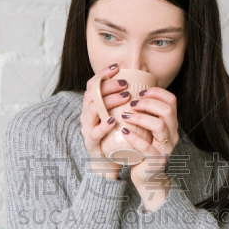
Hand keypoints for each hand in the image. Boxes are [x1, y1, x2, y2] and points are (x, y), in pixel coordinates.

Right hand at [80, 64, 131, 179]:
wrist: (109, 161)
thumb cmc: (116, 135)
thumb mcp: (118, 114)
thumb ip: (124, 101)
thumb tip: (141, 81)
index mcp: (92, 106)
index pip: (92, 85)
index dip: (103, 74)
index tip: (117, 68)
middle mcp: (86, 115)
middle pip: (92, 94)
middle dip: (108, 85)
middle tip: (125, 85)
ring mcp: (87, 128)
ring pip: (92, 110)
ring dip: (108, 101)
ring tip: (125, 97)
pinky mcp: (91, 143)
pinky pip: (94, 133)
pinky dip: (103, 126)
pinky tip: (113, 121)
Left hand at [120, 86, 178, 187]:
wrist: (147, 175)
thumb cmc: (144, 148)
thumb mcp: (148, 129)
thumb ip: (146, 113)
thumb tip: (132, 90)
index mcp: (171, 123)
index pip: (171, 100)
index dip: (157, 92)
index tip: (140, 92)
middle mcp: (172, 134)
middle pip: (167, 111)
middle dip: (148, 103)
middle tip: (132, 104)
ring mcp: (166, 148)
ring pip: (159, 126)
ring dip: (140, 118)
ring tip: (125, 116)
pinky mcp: (156, 160)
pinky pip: (146, 147)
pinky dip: (134, 138)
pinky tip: (124, 132)